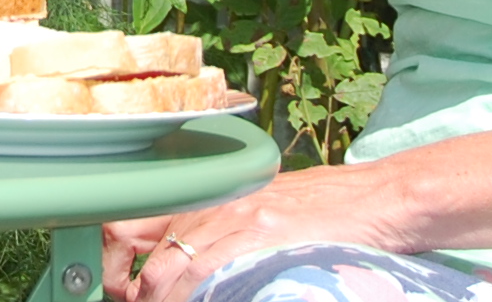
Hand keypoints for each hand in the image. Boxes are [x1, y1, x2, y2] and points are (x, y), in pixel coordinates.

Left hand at [104, 165, 409, 301]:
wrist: (373, 200)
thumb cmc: (318, 210)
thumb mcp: (256, 213)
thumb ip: (218, 236)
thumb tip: (185, 274)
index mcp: (205, 201)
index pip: (135, 229)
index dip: (119, 272)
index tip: (125, 296)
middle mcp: (212, 207)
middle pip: (150, 262)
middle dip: (137, 299)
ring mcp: (236, 221)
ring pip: (174, 272)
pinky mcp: (261, 237)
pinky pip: (212, 274)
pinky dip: (199, 296)